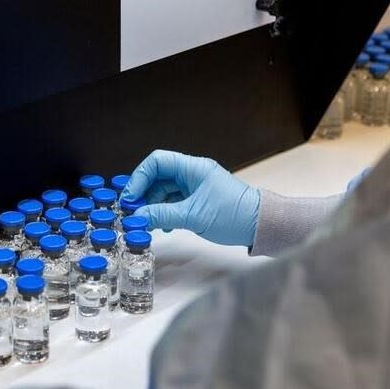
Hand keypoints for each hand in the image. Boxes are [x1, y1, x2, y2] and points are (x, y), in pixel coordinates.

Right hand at [122, 150, 259, 246]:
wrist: (259, 226)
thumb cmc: (234, 215)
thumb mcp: (193, 216)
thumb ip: (162, 215)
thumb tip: (137, 216)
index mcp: (193, 168)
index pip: (157, 162)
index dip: (139, 177)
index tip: (130, 197)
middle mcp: (192, 174)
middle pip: (157, 177)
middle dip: (143, 194)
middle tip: (132, 211)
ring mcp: (194, 187)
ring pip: (163, 192)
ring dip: (152, 206)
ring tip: (146, 222)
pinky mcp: (196, 201)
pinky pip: (172, 203)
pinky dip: (163, 213)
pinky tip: (161, 226)